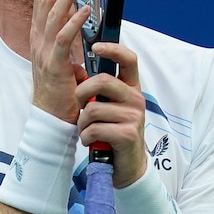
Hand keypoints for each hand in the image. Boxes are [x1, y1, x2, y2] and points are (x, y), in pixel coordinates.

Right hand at [30, 0, 90, 123]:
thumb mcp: (61, 57)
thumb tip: (79, 17)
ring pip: (53, 14)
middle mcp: (38, 40)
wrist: (51, 118)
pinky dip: (74, 21)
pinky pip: (63, 39)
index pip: (42, 0)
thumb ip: (66, 37)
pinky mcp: (54, 65)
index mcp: (39, 36)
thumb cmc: (60, 89)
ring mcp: (44, 52)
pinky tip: (86, 8)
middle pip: (45, 0)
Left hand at [75, 42, 147, 187]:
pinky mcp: (127, 134)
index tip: (95, 46)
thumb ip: (100, 90)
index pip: (128, 59)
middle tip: (80, 107)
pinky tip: (91, 141)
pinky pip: (94, 128)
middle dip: (81, 94)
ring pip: (92, 108)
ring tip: (87, 130)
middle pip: (101, 81)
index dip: (113, 49)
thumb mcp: (109, 107)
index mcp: (131, 88)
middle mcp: (136, 99)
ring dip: (82, 123)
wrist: (126, 166)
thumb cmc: (112, 133)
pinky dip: (86, 137)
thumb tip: (77, 68)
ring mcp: (134, 116)